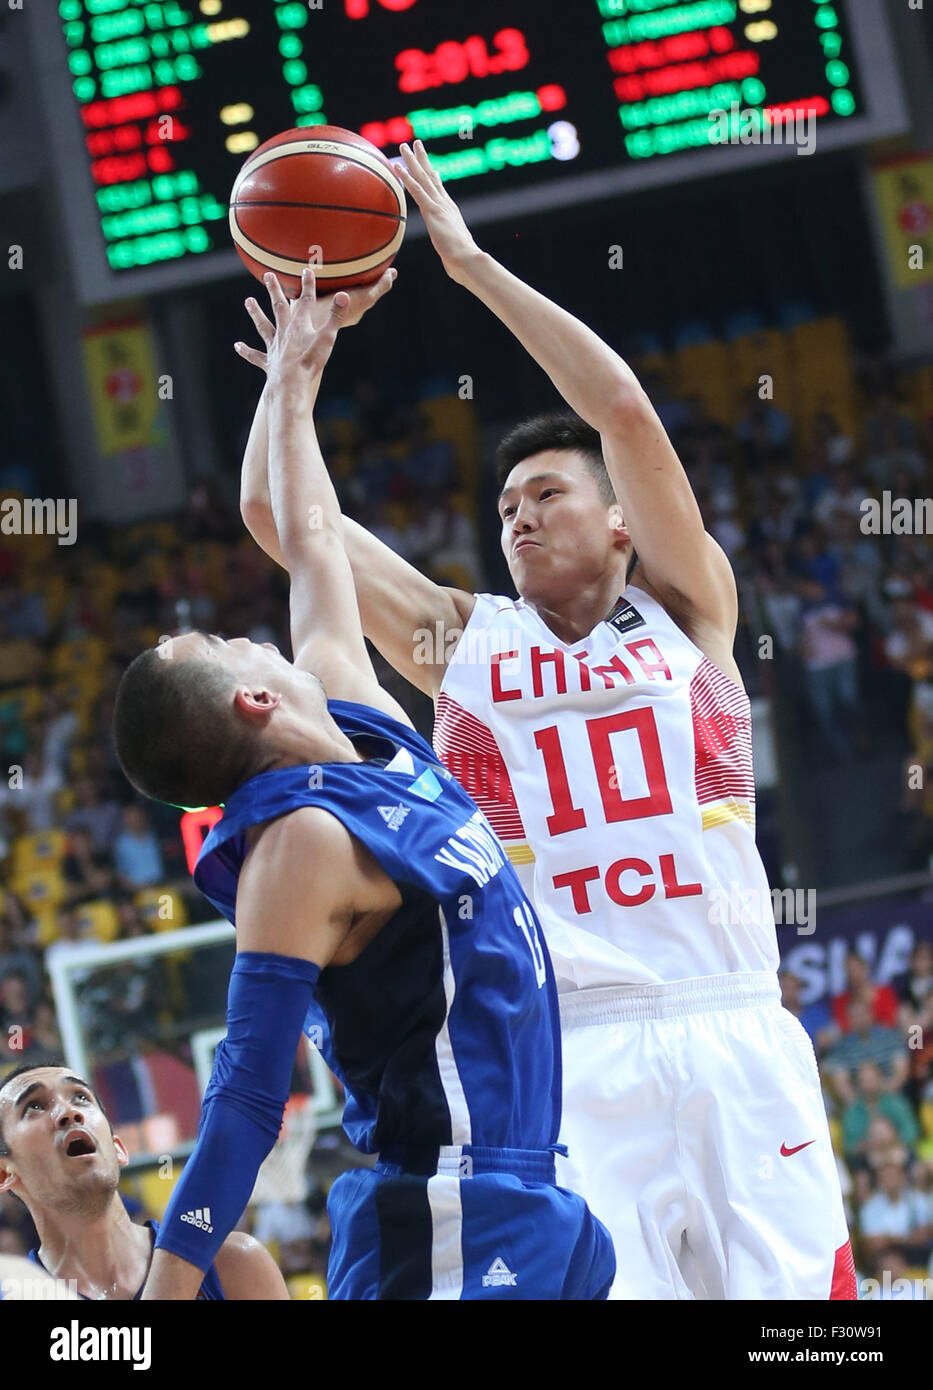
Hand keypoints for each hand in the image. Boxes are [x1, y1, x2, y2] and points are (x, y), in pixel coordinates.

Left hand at [235, 264, 350, 386]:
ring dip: (256, 313)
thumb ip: (336, 316)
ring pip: (263, 326)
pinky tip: (237, 346)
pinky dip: (246, 351)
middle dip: (274, 290)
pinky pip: (255, 356)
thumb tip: (344, 295)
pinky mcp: (269, 362)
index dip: (308, 285)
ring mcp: (274, 347)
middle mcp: (284, 332)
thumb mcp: (327, 338)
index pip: (306, 300)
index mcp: (299, 325)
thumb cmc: (310, 362)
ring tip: (248, 301)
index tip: (307, 270)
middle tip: (268, 275)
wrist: (291, 384)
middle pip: (278, 307)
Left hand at [396, 139, 480, 282]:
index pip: (440, 191)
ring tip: (404, 146)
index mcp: (450, 212)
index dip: (434, 177)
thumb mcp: (453, 252)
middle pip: (431, 176)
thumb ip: (450, 251)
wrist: (467, 259)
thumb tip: (453, 263)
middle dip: (423, 159)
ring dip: (412, 161)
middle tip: (416, 144)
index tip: (431, 167)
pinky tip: (397, 167)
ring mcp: (438, 205)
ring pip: (423, 177)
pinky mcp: (432, 211)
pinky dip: (406, 178)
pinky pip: (416, 190)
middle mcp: (445, 204)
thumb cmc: (463, 262)